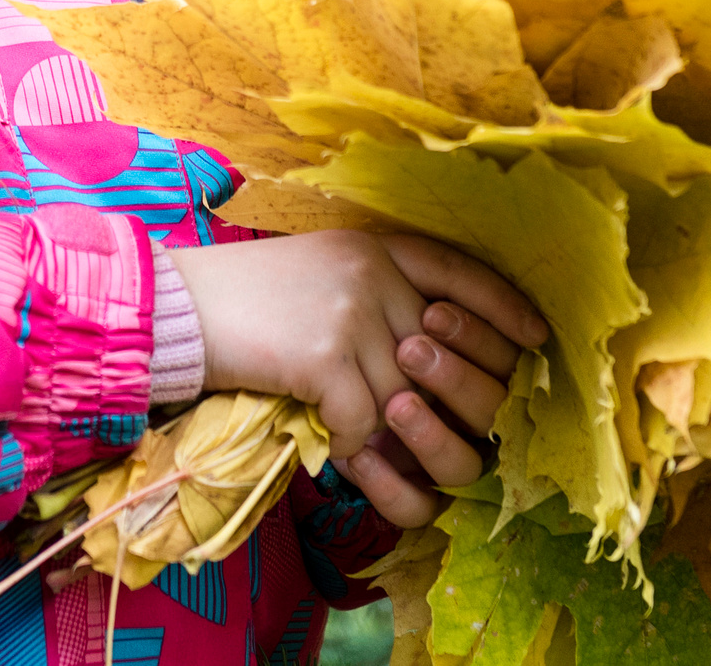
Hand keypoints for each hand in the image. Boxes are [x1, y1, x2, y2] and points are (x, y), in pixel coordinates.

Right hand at [164, 231, 544, 525]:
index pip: (462, 273)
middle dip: (463, 404)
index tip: (536, 342)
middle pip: (450, 353)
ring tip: (401, 463)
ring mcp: (352, 314)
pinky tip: (331, 447)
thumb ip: (380, 294)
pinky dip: (349, 448)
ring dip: (404, 441)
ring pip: (409, 402)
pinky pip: (362, 424)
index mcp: (376, 247)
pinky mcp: (325, 358)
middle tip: (457, 433)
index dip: (504, 310)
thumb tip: (435, 348)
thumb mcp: (322, 269)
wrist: (175, 308)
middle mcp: (374, 274)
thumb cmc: (245, 296)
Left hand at [339, 293, 529, 526]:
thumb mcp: (397, 275)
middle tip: (410, 351)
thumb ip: (454, 282)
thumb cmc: (351, 306)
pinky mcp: (409, 497)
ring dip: (433, 437)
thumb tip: (527, 329)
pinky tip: (360, 455)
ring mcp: (442, 461)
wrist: (285, 342)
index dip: (479, 338)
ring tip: (394, 405)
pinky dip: (390, 487)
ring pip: (463, 468)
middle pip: (493, 413)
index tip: (431, 311)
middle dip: (456, 381)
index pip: (507, 362)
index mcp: (482, 368)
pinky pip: (416, 509)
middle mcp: (471, 420)